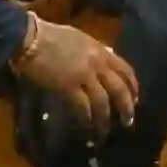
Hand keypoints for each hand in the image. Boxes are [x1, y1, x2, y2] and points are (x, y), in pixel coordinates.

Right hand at [12, 17, 137, 131]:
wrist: (30, 38)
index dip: (133, 86)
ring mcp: (84, 75)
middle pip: (119, 88)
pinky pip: (83, 107)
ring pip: (103, 101)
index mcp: (100, 50)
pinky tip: (87, 127)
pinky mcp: (68, 86)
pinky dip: (87, 119)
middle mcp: (97, 63)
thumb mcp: (79, 38)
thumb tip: (107, 56)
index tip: (136, 99)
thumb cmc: (50, 35)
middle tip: (128, 121)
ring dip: (105, 118)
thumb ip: (94, 50)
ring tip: (105, 130)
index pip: (125, 69)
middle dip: (126, 107)